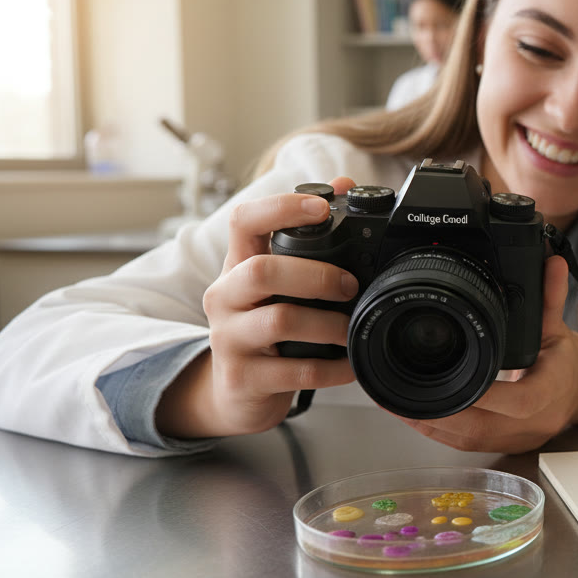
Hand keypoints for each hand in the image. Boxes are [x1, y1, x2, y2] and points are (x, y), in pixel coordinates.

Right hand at [156, 178, 359, 438]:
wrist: (236, 393)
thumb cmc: (266, 329)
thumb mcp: (278, 285)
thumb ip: (306, 240)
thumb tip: (342, 184)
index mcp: (238, 267)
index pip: (244, 221)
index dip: (281, 207)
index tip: (322, 206)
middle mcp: (225, 297)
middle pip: (262, 270)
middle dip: (316, 274)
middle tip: (350, 286)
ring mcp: (229, 339)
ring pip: (280, 320)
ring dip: (329, 324)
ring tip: (351, 329)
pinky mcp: (242, 378)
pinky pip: (295, 371)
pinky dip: (331, 369)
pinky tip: (350, 365)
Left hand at [402, 255, 577, 452]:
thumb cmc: (565, 361)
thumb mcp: (557, 327)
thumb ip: (549, 296)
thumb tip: (551, 261)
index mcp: (550, 392)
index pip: (519, 401)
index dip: (485, 396)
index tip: (451, 378)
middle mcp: (534, 422)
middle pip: (482, 428)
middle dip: (439, 412)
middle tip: (402, 395)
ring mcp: (519, 439)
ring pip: (469, 441)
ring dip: (431, 424)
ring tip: (399, 405)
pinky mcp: (505, 446)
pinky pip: (467, 445)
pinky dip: (440, 431)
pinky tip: (417, 417)